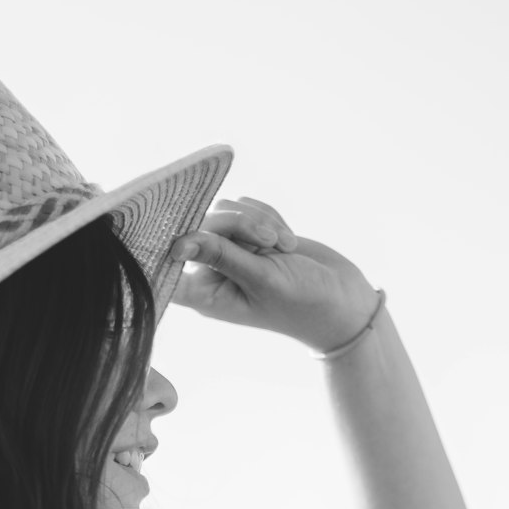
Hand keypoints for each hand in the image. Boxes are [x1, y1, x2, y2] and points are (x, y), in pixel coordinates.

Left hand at [170, 196, 379, 353]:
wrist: (341, 299)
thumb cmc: (302, 301)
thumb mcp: (262, 278)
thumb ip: (221, 256)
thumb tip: (177, 244)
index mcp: (206, 296)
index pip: (167, 271)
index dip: (166, 247)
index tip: (179, 231)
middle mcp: (212, 274)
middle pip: (202, 228)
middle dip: (240, 225)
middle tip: (271, 242)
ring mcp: (230, 252)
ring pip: (225, 212)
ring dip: (258, 220)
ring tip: (284, 247)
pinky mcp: (249, 235)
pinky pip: (246, 207)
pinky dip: (269, 217)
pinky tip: (288, 241)